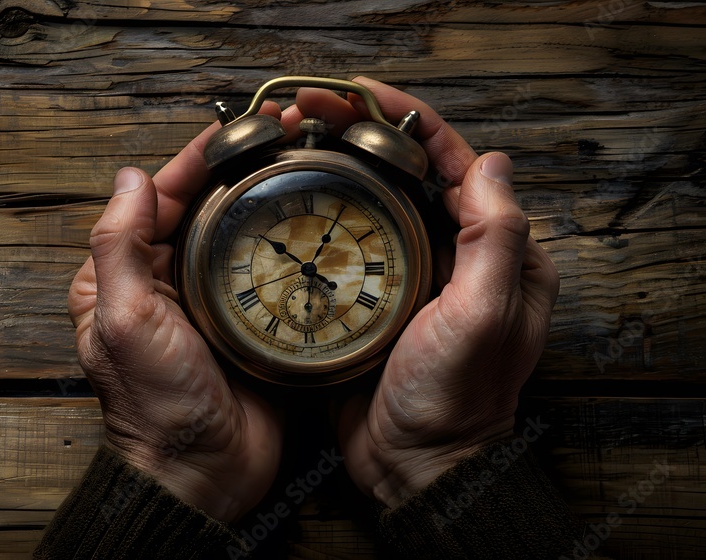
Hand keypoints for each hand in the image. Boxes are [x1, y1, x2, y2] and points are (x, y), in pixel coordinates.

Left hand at [67, 103, 293, 521]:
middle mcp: (165, 284)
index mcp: (125, 277)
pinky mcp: (249, 324)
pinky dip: (287, 243)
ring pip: (237, 235)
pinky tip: (315, 221)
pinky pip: (268, 272)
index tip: (232, 129)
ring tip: (303, 163)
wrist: (203, 475)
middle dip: (236, 169)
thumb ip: (118, 247)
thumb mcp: (124, 319)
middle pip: (200, 210)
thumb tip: (129, 176)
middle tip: (280, 135)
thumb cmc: (154, 406)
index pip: (155, 200)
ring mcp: (210, 303)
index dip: (192, 160)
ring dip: (265, 199)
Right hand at [292, 77, 559, 507]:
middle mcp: (458, 256)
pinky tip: (294, 196)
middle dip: (364, 131)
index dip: (410, 120)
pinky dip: (327, 210)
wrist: (415, 465)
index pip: (457, 163)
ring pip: (379, 201)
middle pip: (413, 172)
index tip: (360, 95)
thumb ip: (494, 240)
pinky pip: (353, 239)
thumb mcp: (482, 318)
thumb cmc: (454, 400)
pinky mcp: (376, 296)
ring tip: (297, 138)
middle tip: (312, 110)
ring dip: (342, 163)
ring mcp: (414, 274)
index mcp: (496, 254)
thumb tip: (491, 162)